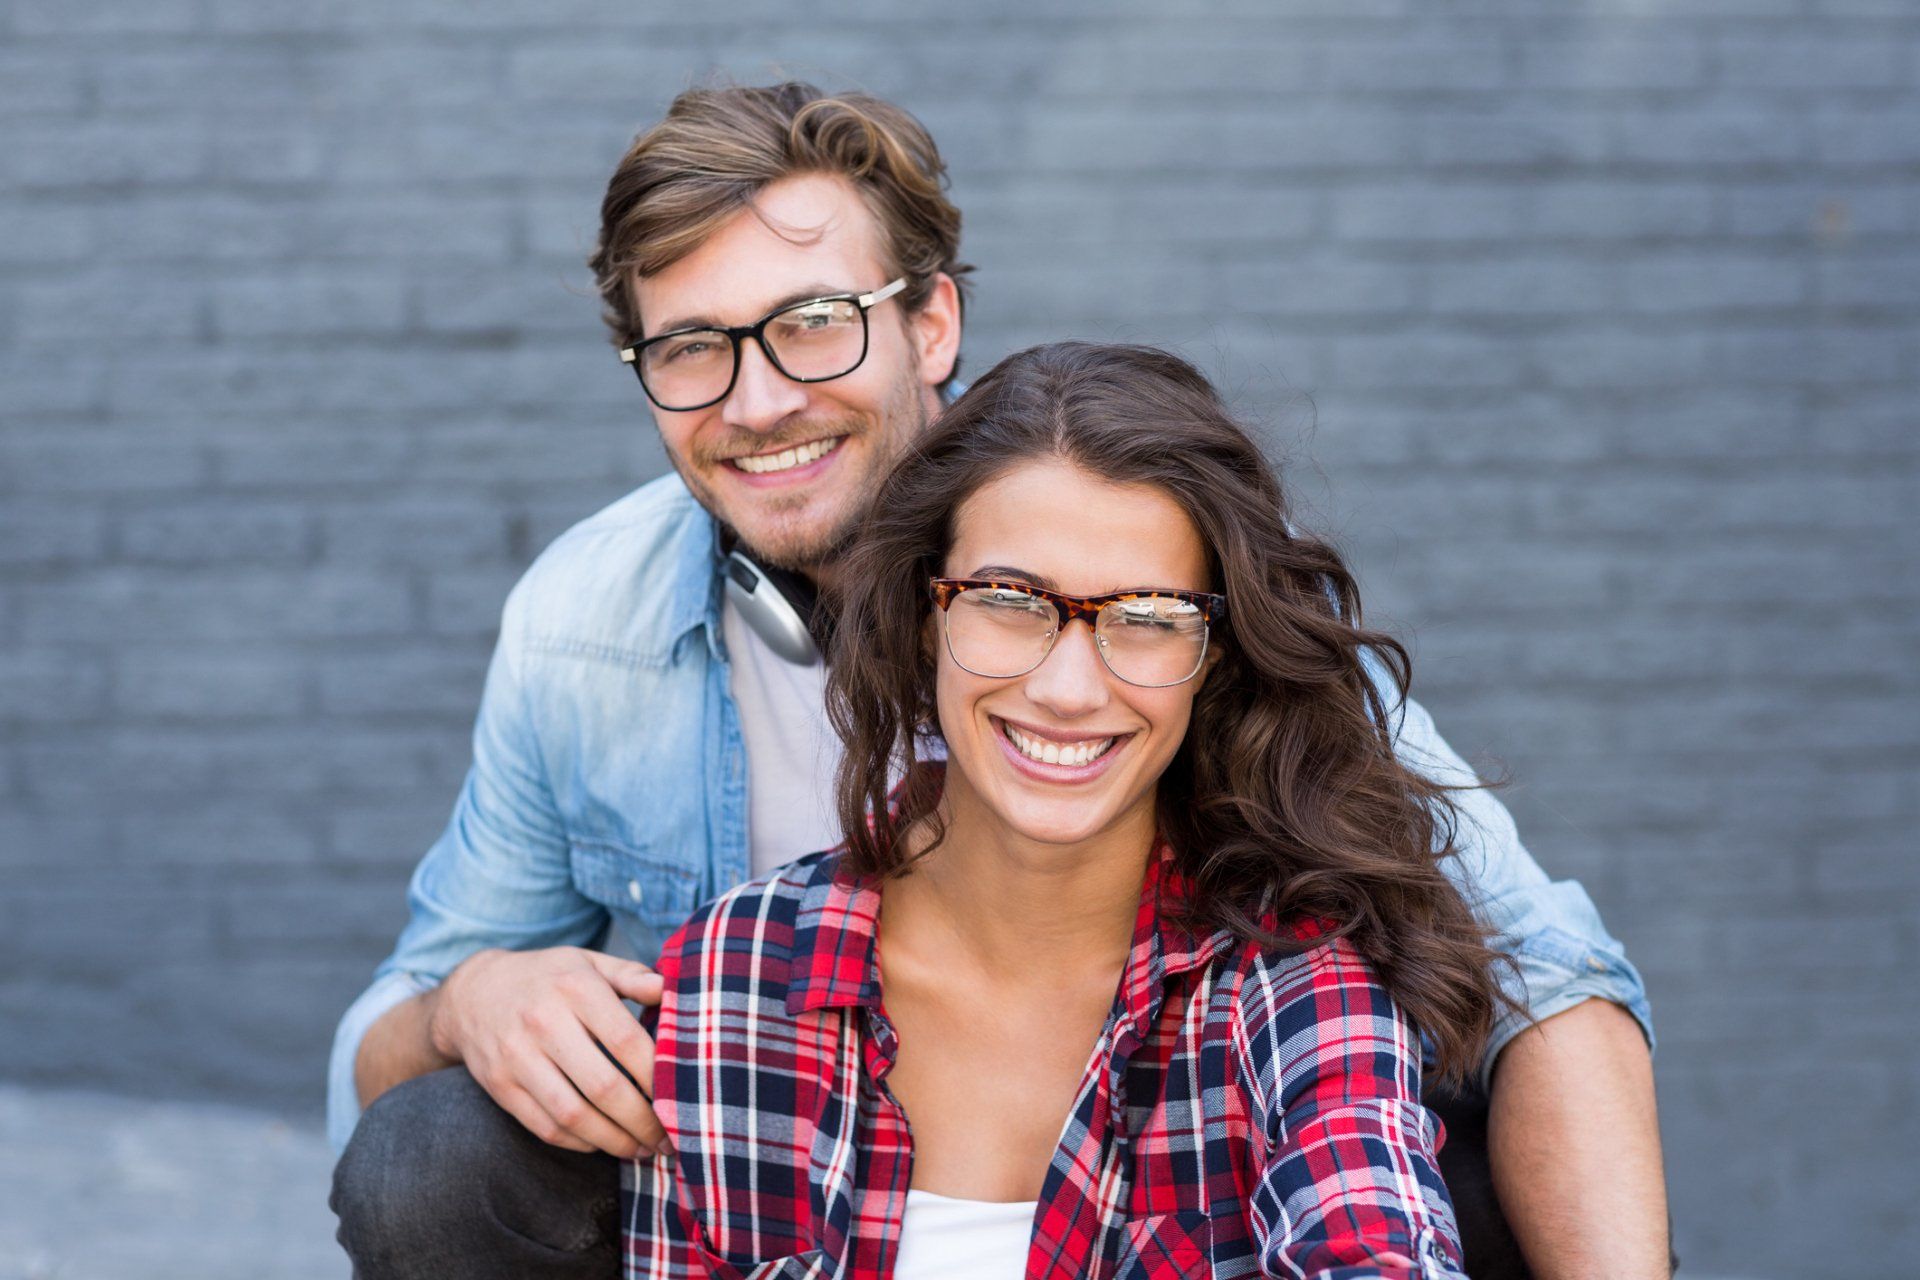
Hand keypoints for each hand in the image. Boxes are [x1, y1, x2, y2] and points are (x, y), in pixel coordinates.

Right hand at [427, 946, 666, 1156]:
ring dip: (613, 1141)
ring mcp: (517, 1057)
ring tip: (641, 1150)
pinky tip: (603, 1143)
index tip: (681, 1097)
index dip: (657, 1077)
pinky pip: (544, 1126)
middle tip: (667, 1139)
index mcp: (576, 987)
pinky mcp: (499, 1086)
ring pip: (573, 1114)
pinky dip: (579, 1142)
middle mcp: (544, 1022)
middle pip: (604, 1086)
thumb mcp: (587, 962)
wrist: (472, 993)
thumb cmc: (547, 977)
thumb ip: (632, 975)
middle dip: (642, 1120)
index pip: (628, 1041)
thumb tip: (672, 990)